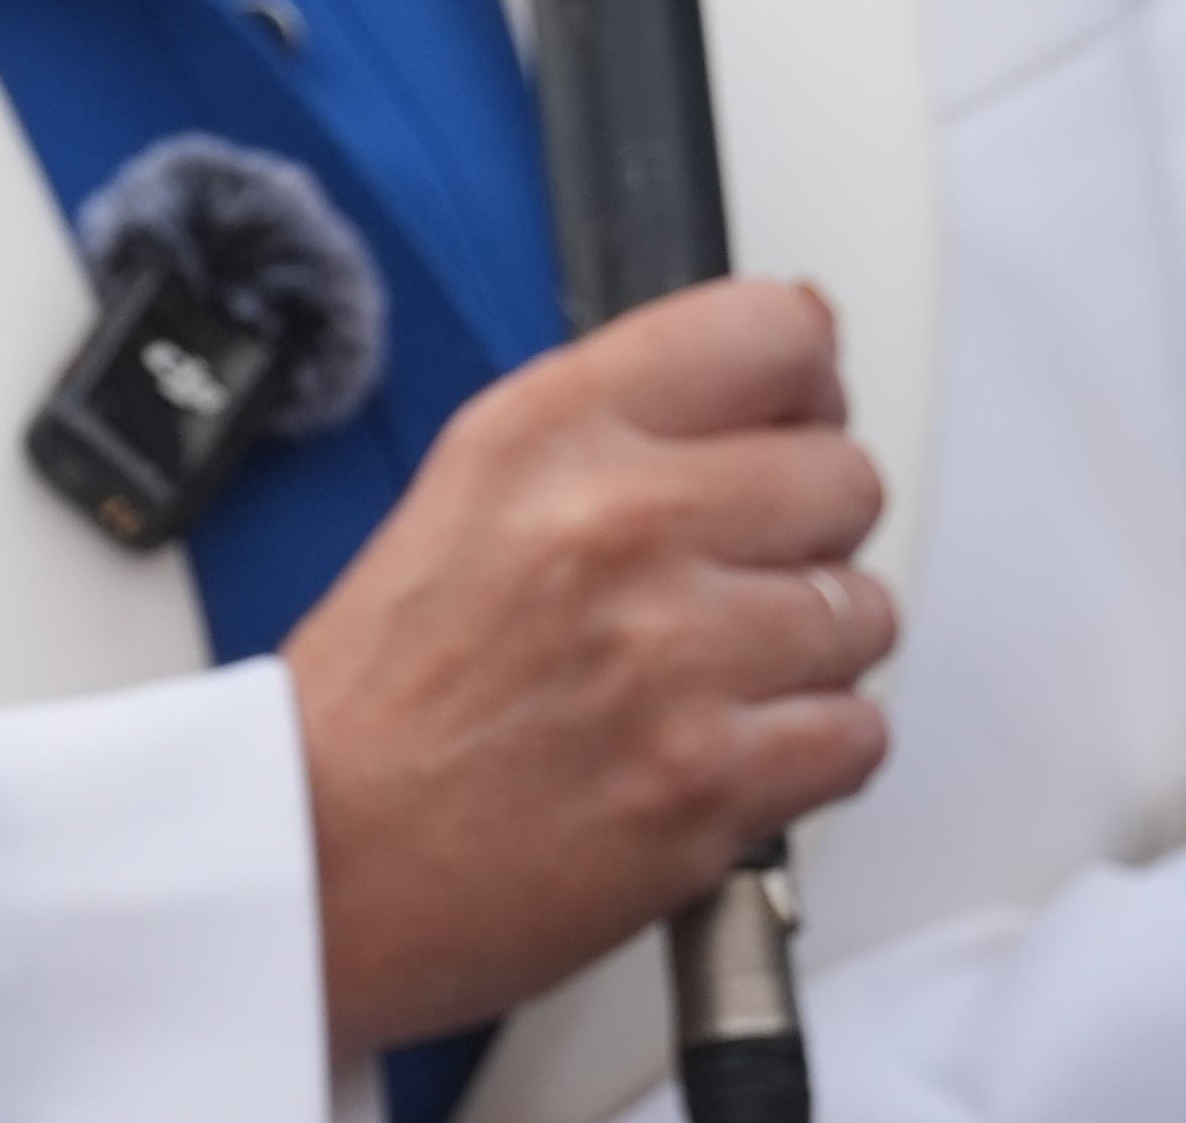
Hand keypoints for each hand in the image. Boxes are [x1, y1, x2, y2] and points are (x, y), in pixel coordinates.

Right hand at [287, 276, 893, 1056]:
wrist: (321, 853)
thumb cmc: (380, 696)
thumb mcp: (468, 491)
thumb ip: (613, 432)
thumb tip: (770, 392)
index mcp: (546, 433)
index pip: (770, 332)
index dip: (804, 383)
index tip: (793, 419)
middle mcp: (616, 522)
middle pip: (844, 475)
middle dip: (811, 530)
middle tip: (741, 573)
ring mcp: (673, 653)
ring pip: (864, 612)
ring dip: (813, 651)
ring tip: (718, 674)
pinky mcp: (714, 779)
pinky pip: (860, 735)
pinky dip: (814, 753)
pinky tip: (729, 746)